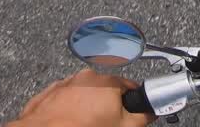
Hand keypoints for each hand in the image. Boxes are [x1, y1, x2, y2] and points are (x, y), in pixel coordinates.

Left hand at [8, 69, 155, 126]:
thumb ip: (142, 117)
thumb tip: (149, 112)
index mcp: (109, 81)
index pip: (130, 87)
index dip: (132, 103)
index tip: (130, 113)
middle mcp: (87, 77)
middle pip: (106, 90)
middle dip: (107, 105)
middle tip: (105, 123)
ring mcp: (67, 83)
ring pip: (84, 94)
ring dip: (86, 106)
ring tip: (84, 124)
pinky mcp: (50, 92)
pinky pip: (65, 99)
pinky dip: (68, 108)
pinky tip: (69, 122)